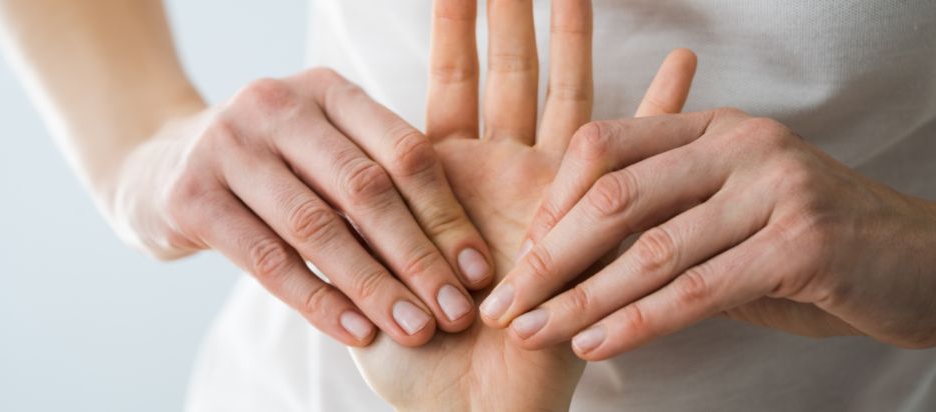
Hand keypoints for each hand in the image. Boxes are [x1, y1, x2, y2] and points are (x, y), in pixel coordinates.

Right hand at [110, 69, 496, 347]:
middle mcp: (277, 105)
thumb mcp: (324, 155)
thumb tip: (466, 260)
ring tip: (413, 329)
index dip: (446, 215)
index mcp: (327, 91)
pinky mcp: (191, 194)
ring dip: (372, 286)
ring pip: (316, 227)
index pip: (403, 152)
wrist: (160, 165)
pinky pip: (265, 258)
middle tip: (454, 312)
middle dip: (417, 257)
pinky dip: (316, 299)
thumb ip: (380, 185)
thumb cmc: (272, 169)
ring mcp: (228, 145)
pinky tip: (354, 331)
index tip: (478, 272)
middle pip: (365, 188)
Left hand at [351, 0, 695, 409]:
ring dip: (580, 42)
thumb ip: (357, 215)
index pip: (451, 79)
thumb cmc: (409, 356)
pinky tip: (684, 64)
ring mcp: (551, 195)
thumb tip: (322, 156)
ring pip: (573, 98)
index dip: (455, 27)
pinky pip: (639, 158)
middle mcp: (501, 175)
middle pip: (512, 73)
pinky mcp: (593, 226)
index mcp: (441, 178)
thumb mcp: (365, 270)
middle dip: (514, 15)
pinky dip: (666, 112)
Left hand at [486, 104, 935, 359]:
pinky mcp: (801, 244)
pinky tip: (597, 345)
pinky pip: (698, 290)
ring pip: (651, 250)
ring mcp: (774, 189)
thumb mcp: (732, 215)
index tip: (521, 255)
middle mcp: (740, 145)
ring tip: (533, 331)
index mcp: (713, 127)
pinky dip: (639, 322)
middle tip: (505, 303)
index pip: (606, 145)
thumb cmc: (810, 242)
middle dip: (550, 256)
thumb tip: (573, 263)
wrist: (924, 262)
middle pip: (615, 196)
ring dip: (582, 299)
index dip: (553, 201)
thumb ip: (664, 224)